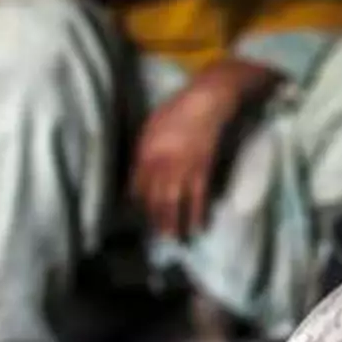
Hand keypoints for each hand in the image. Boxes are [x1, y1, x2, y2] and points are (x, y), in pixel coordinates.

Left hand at [132, 59, 277, 239]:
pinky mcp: (203, 170)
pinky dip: (198, 212)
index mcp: (146, 153)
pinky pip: (199, 196)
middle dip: (153, 219)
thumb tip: (141, 170)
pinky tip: (199, 225)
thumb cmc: (175, 110)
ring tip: (173, 238)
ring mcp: (183, 169)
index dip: (136, 201)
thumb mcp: (149, 127)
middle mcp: (161, 165)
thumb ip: (144, 150)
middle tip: (153, 236)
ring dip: (172, 222)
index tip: (136, 213)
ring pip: (174, 201)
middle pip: (154, 198)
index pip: (137, 184)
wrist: (205, 102)